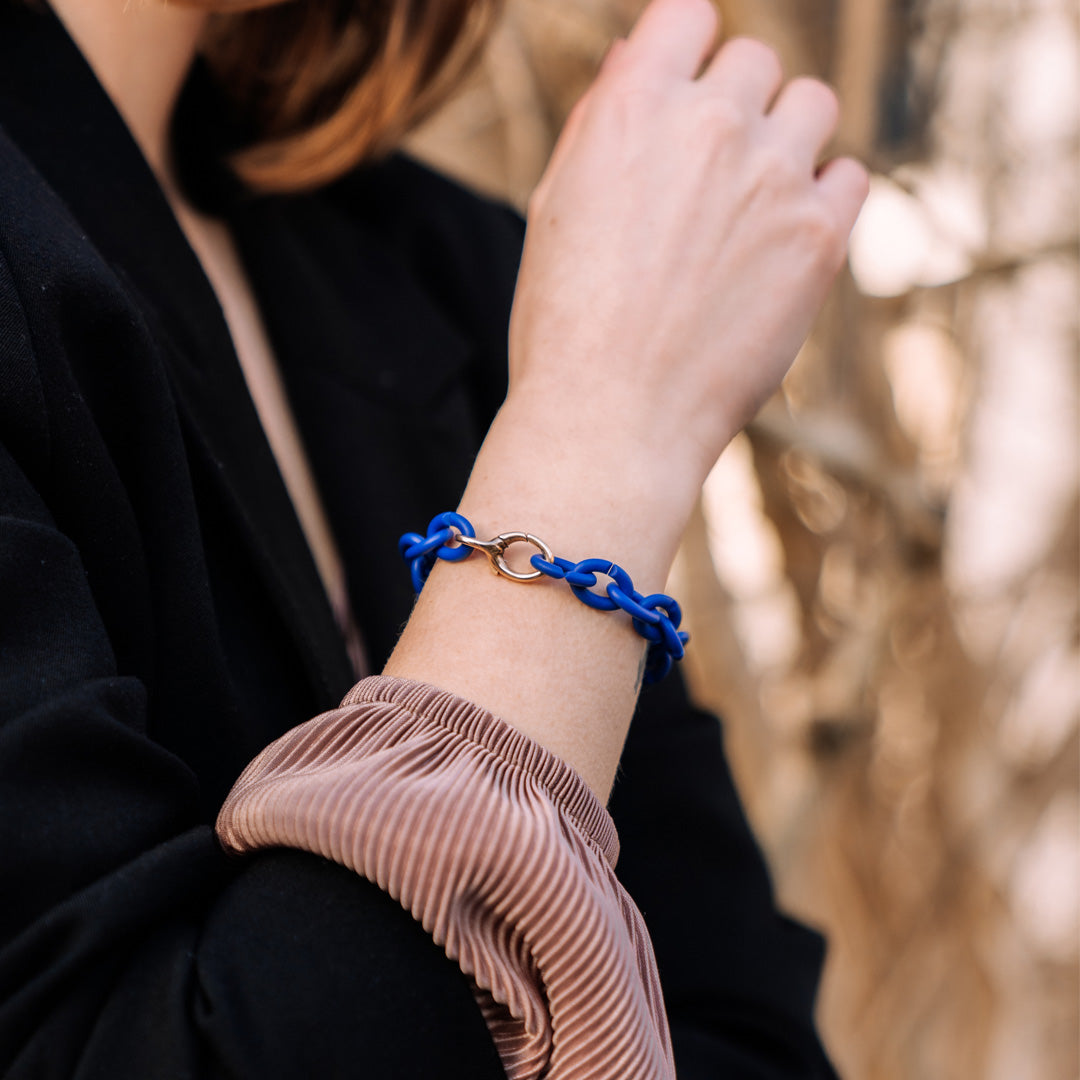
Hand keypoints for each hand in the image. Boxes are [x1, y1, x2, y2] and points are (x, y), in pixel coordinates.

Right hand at [507, 0, 868, 491]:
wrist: (611, 418)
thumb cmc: (566, 323)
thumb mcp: (557, 206)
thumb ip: (602, 120)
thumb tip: (636, 52)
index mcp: (633, 105)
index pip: (689, 14)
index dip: (688, 52)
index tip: (687, 95)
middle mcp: (710, 124)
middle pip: (755, 60)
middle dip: (735, 106)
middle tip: (711, 177)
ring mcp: (772, 177)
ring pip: (812, 105)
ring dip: (786, 141)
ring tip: (751, 208)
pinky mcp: (819, 237)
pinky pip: (849, 176)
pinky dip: (823, 196)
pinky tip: (784, 242)